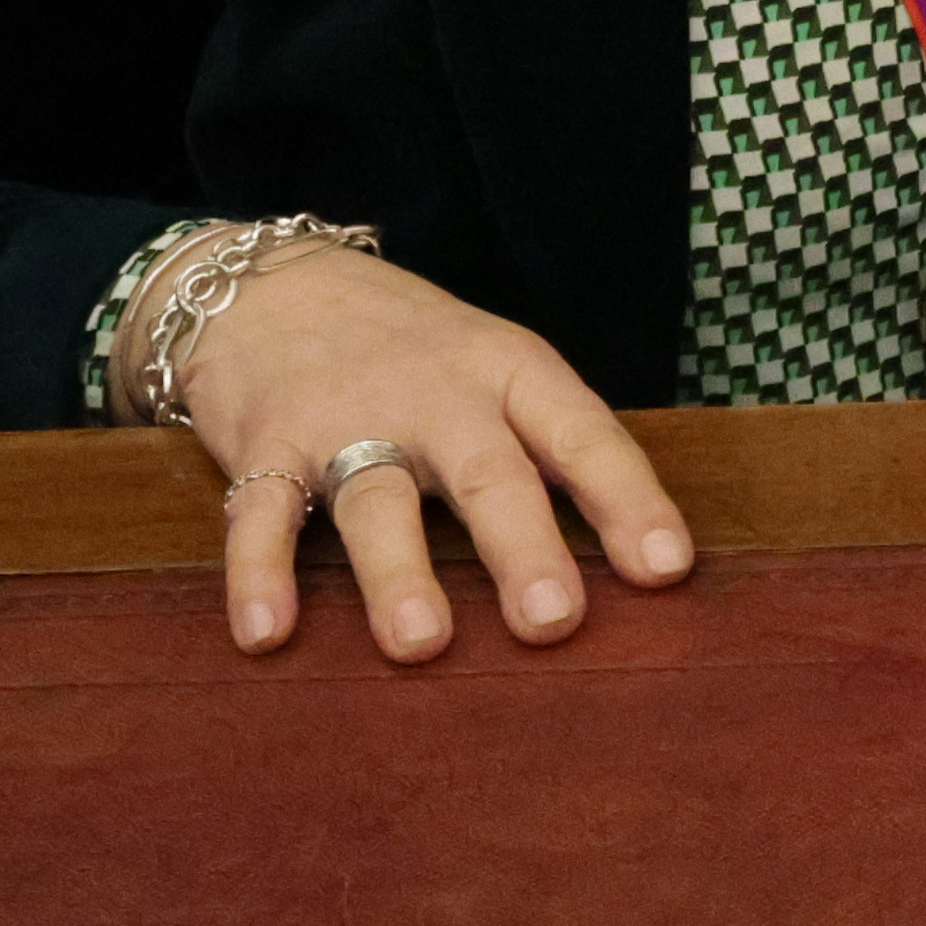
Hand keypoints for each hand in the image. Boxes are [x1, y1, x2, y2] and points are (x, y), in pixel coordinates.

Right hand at [177, 246, 690, 664]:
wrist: (273, 283)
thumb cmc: (412, 351)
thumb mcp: (495, 370)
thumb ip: (547, 449)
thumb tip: (635, 560)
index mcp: (509, 371)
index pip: (582, 435)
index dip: (628, 500)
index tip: (667, 568)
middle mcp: (436, 393)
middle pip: (488, 472)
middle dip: (523, 547)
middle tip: (554, 620)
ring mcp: (347, 417)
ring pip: (378, 499)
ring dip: (399, 572)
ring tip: (421, 642)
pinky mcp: (264, 442)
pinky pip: (260, 511)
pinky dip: (258, 573)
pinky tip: (268, 632)